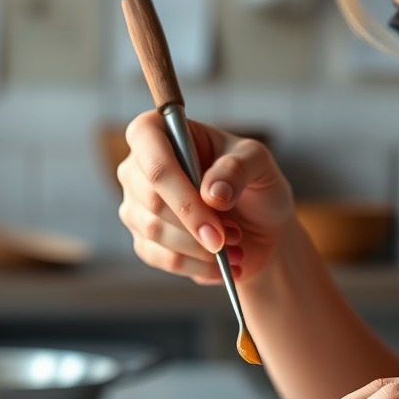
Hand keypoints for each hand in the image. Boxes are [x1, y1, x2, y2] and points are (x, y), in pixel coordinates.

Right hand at [118, 113, 294, 283]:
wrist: (262, 227)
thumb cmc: (255, 183)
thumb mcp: (259, 164)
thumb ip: (238, 168)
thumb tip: (212, 193)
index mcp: (159, 131)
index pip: (149, 148)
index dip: (179, 183)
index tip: (216, 208)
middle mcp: (137, 167)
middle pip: (151, 198)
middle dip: (198, 222)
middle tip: (234, 234)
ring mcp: (136, 206)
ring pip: (155, 232)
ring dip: (201, 246)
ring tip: (234, 245)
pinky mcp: (145, 242)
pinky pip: (163, 259)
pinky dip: (199, 266)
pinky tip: (224, 266)